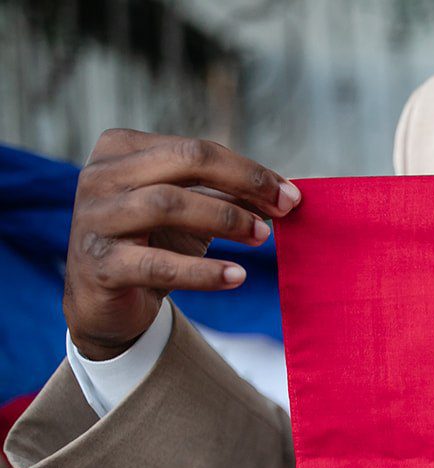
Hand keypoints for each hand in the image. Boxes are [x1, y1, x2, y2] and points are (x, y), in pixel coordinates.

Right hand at [65, 129, 300, 360]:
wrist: (105, 302)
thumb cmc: (153, 243)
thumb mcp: (191, 213)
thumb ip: (229, 196)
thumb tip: (285, 192)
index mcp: (121, 150)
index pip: (196, 150)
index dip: (249, 171)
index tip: (290, 195)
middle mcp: (101, 177)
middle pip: (184, 161)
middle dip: (243, 182)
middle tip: (284, 208)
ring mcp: (95, 220)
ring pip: (167, 205)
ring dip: (225, 219)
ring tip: (263, 237)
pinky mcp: (101, 266)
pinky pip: (158, 265)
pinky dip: (203, 271)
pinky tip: (237, 276)